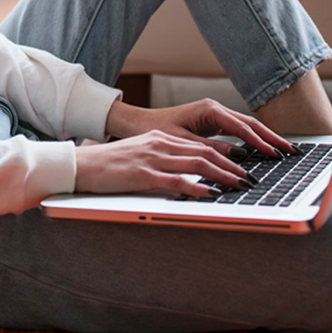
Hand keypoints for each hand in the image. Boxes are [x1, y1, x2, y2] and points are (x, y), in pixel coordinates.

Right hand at [75, 130, 256, 197]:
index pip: (200, 146)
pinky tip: (211, 194)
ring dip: (222, 175)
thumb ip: (162, 160)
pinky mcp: (143, 175)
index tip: (241, 166)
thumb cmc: (109, 164)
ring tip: (239, 185)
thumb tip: (185, 174)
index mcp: (160, 139)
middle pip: (204, 153)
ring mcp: (152, 158)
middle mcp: (160, 144)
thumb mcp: (140, 155)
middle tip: (250, 178)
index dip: (224, 156)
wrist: (81, 165)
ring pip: (197, 164)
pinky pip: (176, 180)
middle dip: (231, 166)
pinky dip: (197, 187)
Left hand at [105, 98, 296, 158]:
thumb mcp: (183, 143)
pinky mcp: (212, 123)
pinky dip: (252, 141)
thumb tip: (238, 158)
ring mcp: (215, 115)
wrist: (138, 123)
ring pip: (246, 127)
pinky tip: (263, 151)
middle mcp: (215, 109)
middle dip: (272, 138)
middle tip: (292, 152)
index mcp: (209, 110)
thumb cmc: (155, 130)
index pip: (243, 127)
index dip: (261, 142)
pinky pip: (238, 131)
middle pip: (251, 124)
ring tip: (284, 152)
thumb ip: (211, 150)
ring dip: (265, 139)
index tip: (276, 155)